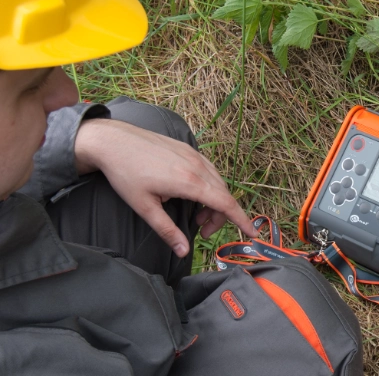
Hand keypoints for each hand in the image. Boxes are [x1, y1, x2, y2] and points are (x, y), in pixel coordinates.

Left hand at [74, 119, 257, 256]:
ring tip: (195, 215)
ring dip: (214, 202)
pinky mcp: (188, 149)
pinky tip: (192, 194)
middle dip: (220, 217)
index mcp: (189, 182)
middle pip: (223, 196)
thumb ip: (167, 230)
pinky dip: (209, 187)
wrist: (112, 141)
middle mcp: (197, 166)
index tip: (253, 234)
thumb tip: (183, 251)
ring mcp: (194, 155)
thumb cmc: (125, 173)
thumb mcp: (144, 207)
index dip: (242, 221)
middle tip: (201, 231)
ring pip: (218, 183)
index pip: (226, 204)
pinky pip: (209, 171)